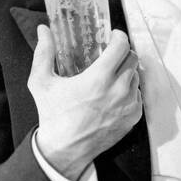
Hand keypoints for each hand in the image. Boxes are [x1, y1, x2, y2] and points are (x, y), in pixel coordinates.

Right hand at [30, 27, 142, 178]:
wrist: (64, 150)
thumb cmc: (52, 115)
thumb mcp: (41, 82)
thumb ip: (44, 52)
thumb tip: (43, 30)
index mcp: (98, 78)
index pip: (122, 46)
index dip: (119, 37)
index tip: (113, 36)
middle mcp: (118, 90)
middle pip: (133, 59)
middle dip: (123, 53)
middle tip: (111, 55)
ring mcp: (128, 105)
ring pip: (136, 77)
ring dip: (126, 72)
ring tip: (111, 76)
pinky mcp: (133, 118)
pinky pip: (138, 96)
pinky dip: (130, 91)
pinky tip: (115, 94)